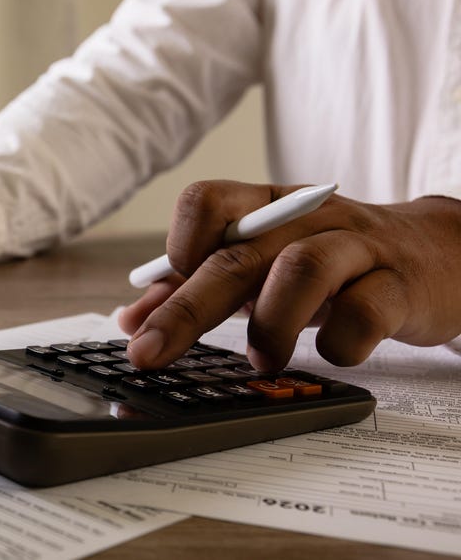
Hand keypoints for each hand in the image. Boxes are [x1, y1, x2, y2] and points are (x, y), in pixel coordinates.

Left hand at [118, 180, 460, 371]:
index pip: (207, 200)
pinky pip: (367, 311)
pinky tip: (332, 353)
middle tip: (150, 353)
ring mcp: (357, 247)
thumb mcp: (263, 263)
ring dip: (269, 322)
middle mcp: (307, 218)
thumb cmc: (334, 262)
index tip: (166, 284)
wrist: (440, 256)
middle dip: (185, 309)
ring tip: (261, 359)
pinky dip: (341, 341)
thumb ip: (196, 286)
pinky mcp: (401, 286)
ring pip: (302, 269)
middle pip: (238, 255)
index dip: (180, 240)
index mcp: (265, 207)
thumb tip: (131, 318)